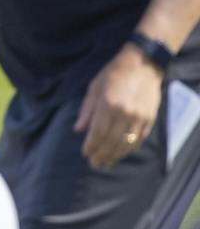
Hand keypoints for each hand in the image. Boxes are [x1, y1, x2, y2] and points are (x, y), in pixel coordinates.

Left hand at [74, 45, 163, 168]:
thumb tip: (78, 130)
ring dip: (115, 155)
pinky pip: (139, 139)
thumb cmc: (113, 74)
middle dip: (102, 154)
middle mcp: (125, 113)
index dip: (91, 146)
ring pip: (126, 143)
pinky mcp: (150, 119)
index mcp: (108, 105)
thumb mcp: (94, 88)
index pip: (98, 133)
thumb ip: (87, 110)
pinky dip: (130, 149)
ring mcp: (139, 117)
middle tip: (95, 163)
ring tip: (106, 162)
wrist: (142, 65)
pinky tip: (121, 153)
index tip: (85, 154)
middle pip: (112, 141)